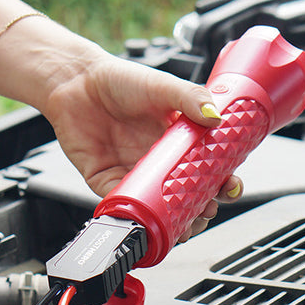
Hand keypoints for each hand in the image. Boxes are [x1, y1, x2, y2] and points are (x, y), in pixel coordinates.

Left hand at [41, 49, 241, 224]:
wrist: (75, 81)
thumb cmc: (117, 80)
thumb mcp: (161, 86)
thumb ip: (190, 98)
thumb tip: (216, 117)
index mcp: (177, 140)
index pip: (206, 167)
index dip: (220, 180)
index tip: (229, 186)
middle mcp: (157, 161)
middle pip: (186, 194)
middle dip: (201, 208)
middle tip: (208, 209)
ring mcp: (133, 174)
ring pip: (158, 208)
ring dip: (174, 221)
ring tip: (185, 224)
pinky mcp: (107, 182)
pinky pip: (124, 206)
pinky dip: (137, 218)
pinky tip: (150, 222)